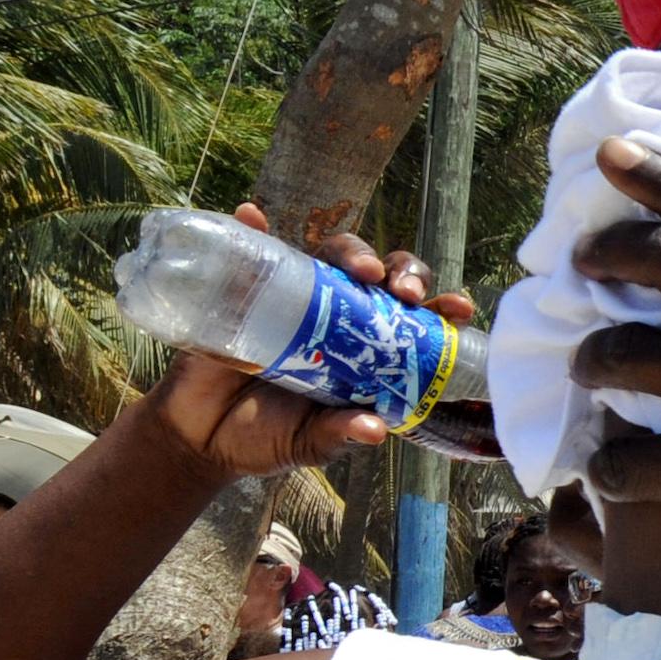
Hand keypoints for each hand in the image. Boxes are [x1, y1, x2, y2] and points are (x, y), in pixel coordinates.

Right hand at [131, 202, 468, 481]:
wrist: (203, 437)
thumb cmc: (267, 436)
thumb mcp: (310, 442)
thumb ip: (340, 433)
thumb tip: (375, 429)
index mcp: (364, 349)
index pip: (411, 318)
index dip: (438, 307)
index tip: (457, 308)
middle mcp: (336, 315)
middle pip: (380, 276)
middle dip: (402, 272)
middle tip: (402, 290)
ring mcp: (293, 297)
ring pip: (330, 255)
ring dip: (351, 250)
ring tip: (360, 267)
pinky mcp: (247, 289)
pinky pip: (251, 250)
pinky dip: (251, 228)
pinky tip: (252, 217)